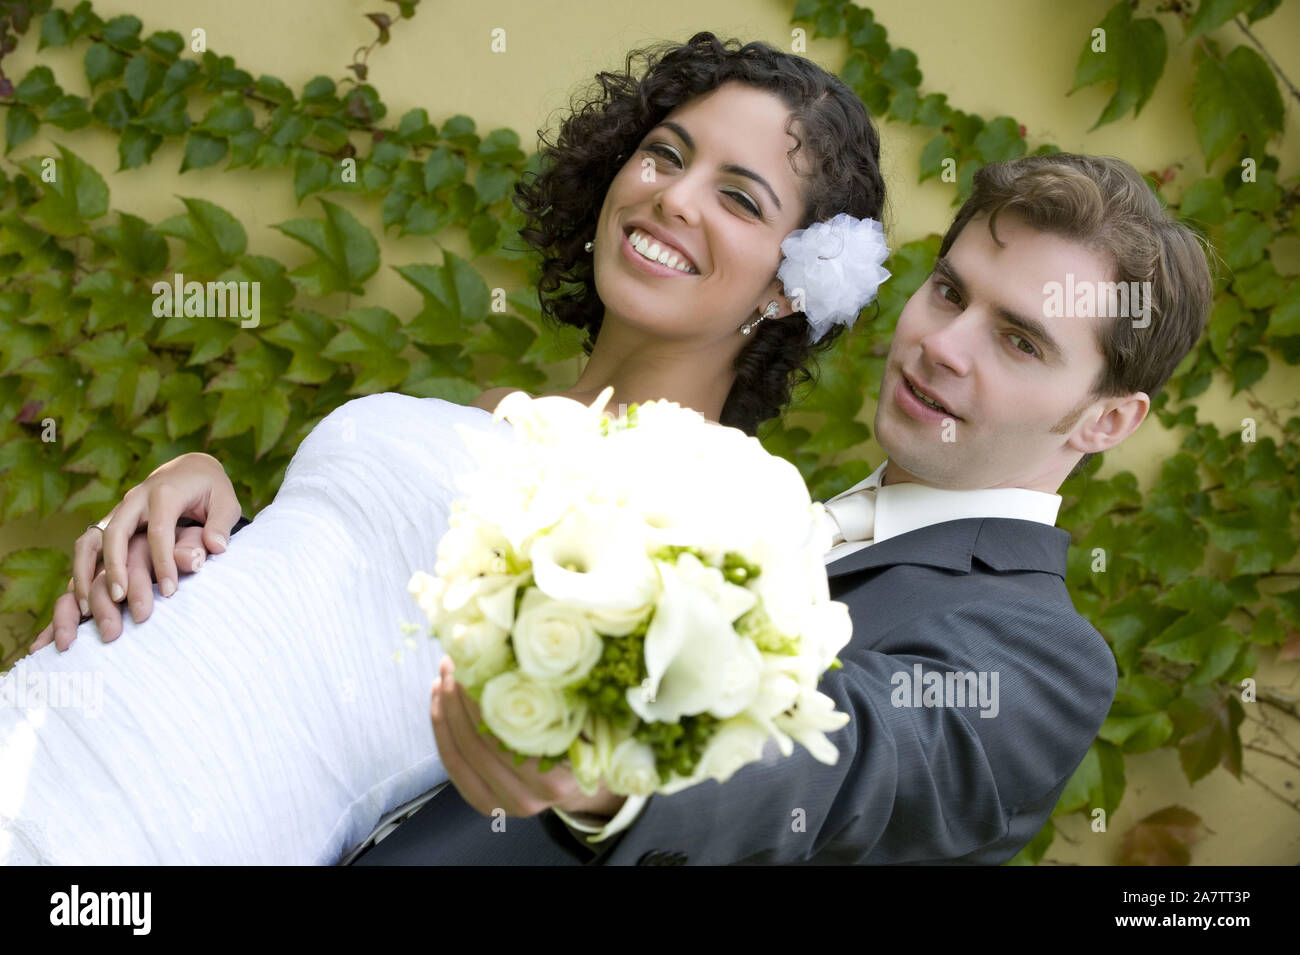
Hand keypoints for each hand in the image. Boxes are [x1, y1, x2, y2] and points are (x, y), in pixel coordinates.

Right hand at [72, 452, 240, 617]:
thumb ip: (221, 524)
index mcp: (165, 493)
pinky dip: (81, 571)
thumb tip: (215, 548)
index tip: (170, 592)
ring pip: (92, 539)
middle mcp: (136, 499)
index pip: (159, 531)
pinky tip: (81, 600)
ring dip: (85, 572)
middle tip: (121, 598)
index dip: (163, 562)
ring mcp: (119, 510)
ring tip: (86, 607)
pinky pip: (88, 545)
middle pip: (116, 532)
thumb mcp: (226, 501)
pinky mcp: (111, 521)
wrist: (189, 469)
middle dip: (116, 566)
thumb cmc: (211, 490)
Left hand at [430, 657, 626, 820]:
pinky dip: (441, 730)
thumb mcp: (585, 723)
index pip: (507, 733)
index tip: (478, 660)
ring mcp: (501, 804)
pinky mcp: (484, 803)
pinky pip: (452, 764)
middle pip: (479, 742)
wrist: (580, 785)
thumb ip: (563, 701)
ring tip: (444, 675)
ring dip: (446, 710)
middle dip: (460, 697)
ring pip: (460, 753)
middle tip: (454, 662)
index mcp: (554, 779)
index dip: (487, 696)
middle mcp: (527, 797)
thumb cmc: (586, 743)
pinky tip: (438, 701)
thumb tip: (529, 654)